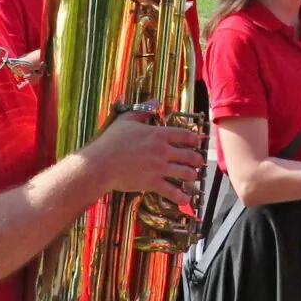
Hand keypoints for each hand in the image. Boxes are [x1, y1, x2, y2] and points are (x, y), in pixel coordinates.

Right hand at [88, 113, 204, 205]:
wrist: (100, 164)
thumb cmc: (111, 141)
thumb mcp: (126, 120)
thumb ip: (142, 110)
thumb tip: (155, 100)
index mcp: (158, 134)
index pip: (183, 134)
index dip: (194, 139)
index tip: (197, 142)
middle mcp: (162, 150)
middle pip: (188, 155)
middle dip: (196, 159)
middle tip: (200, 162)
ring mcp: (158, 167)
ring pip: (183, 172)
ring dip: (192, 175)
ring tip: (194, 177)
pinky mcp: (151, 182)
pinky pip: (170, 191)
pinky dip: (179, 196)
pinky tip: (186, 200)